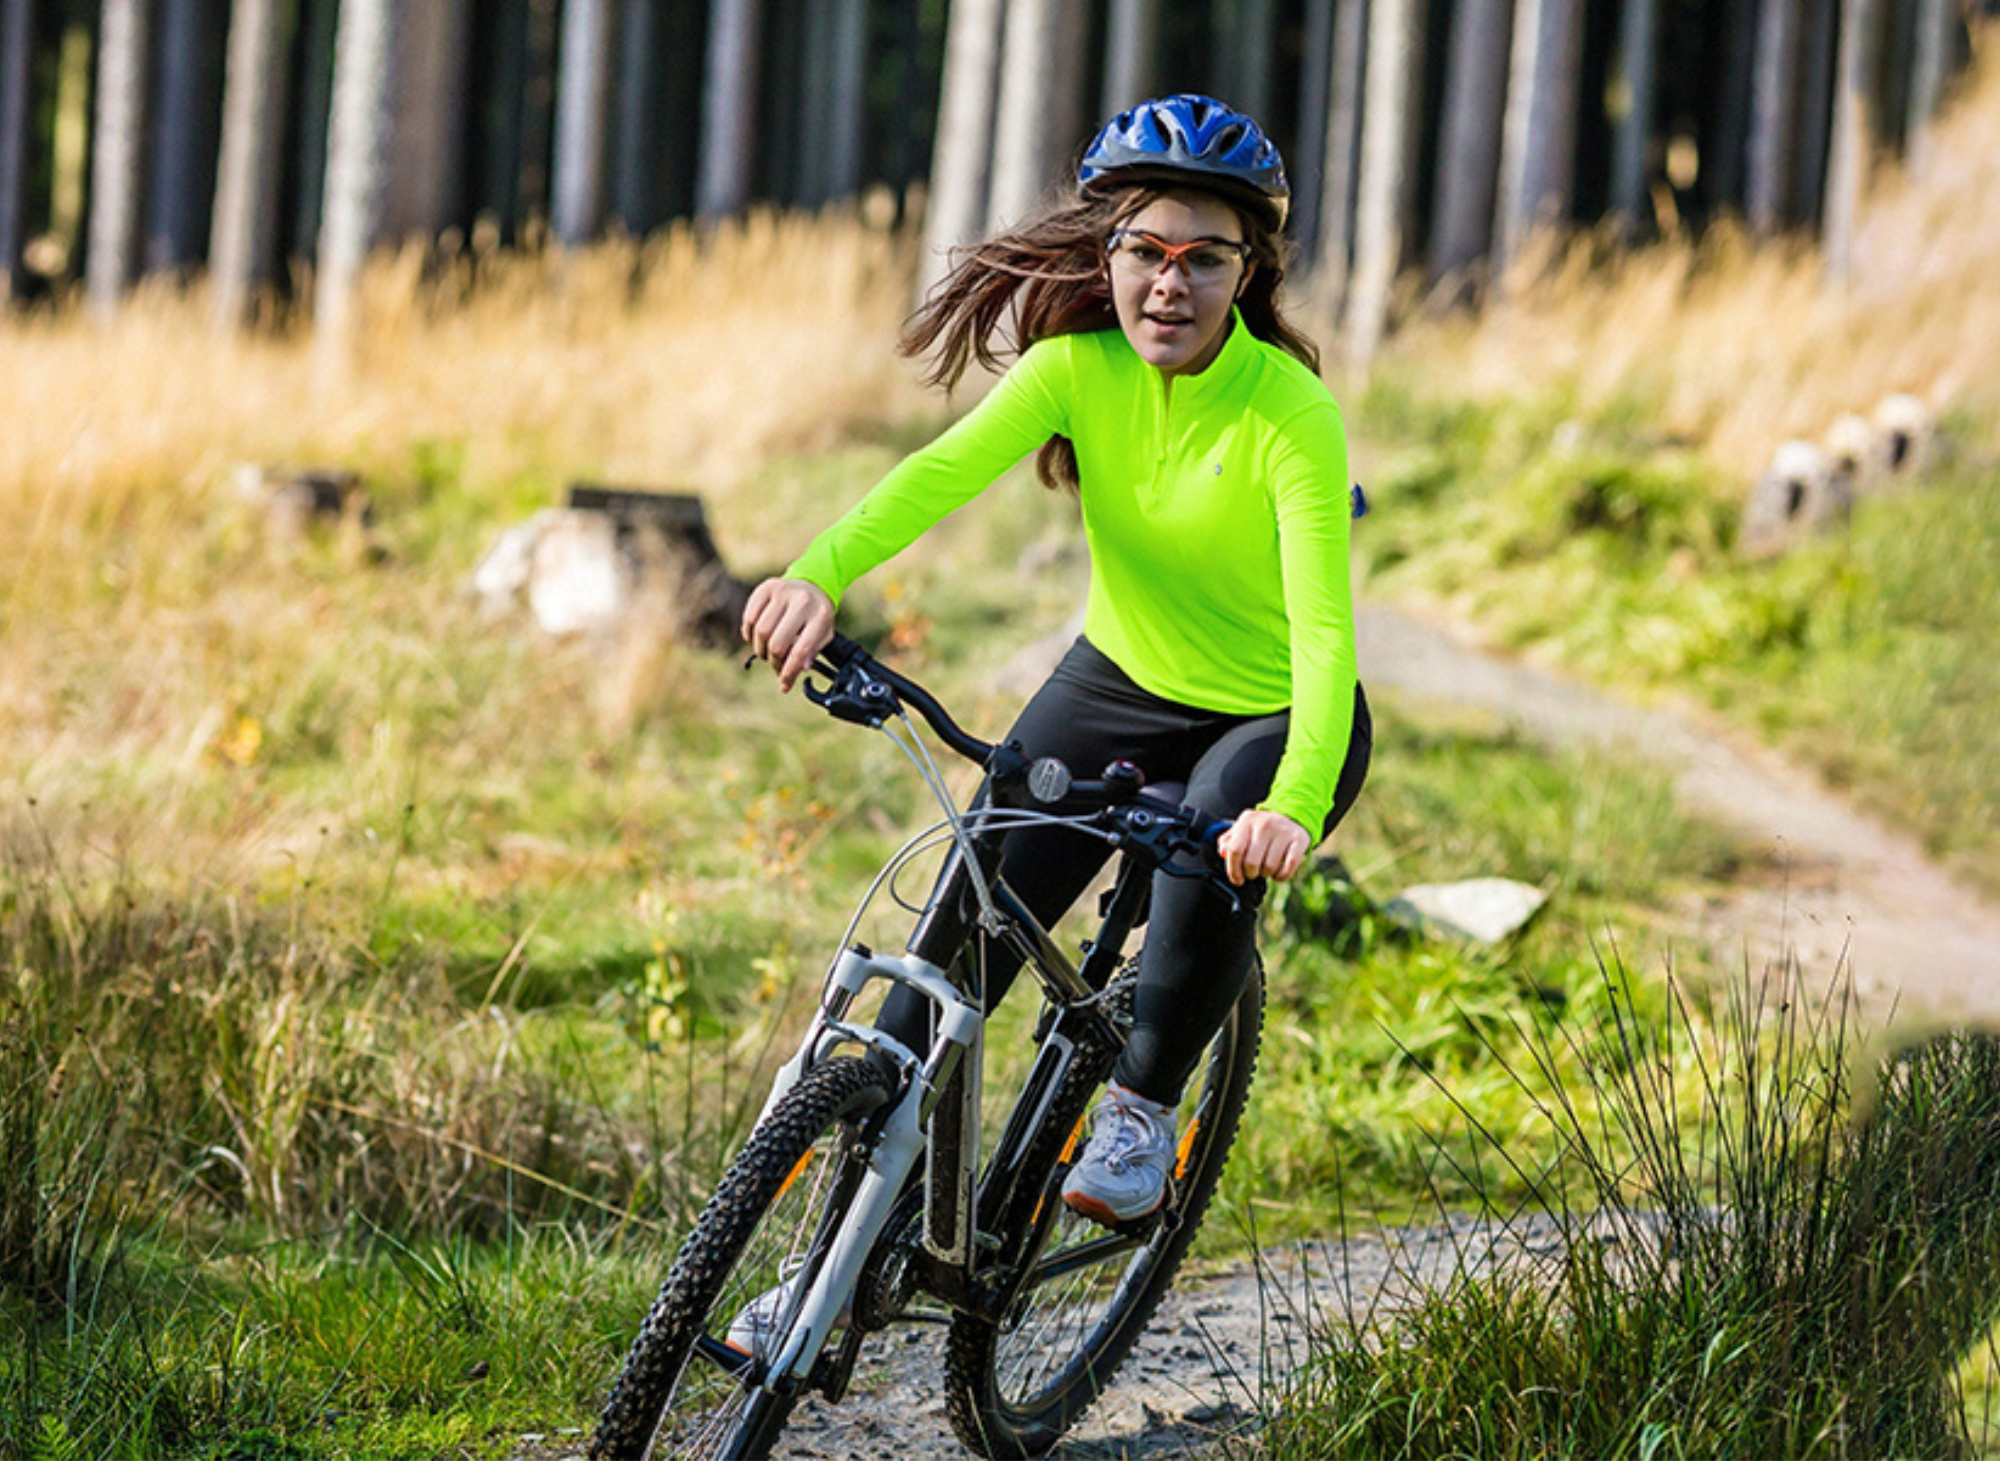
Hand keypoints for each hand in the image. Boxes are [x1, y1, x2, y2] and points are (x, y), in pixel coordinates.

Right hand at [741, 578, 834, 692]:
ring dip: (760, 649)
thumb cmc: (816, 617)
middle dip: (774, 662)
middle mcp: (803, 601)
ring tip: (767, 652)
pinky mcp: (766, 588)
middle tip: (776, 666)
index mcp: (821, 616)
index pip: (801, 651)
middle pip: (777, 643)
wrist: (811, 586)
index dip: (790, 672)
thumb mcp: (823, 635)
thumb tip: (799, 669)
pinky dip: (749, 633)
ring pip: (761, 631)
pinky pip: (749, 617)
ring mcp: (783, 592)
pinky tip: (756, 637)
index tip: (784, 685)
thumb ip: (811, 653)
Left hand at [1216, 809, 1311, 885]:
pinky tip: (1278, 873)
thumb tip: (1223, 853)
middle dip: (1250, 874)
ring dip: (1266, 874)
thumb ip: (1228, 841)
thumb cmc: (1261, 829)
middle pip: (1251, 862)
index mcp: (1247, 821)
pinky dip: (1281, 876)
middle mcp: (1265, 824)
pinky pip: (1288, 867)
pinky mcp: (1299, 839)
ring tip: (1266, 868)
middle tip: (1253, 872)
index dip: (1233, 870)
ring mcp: (1283, 831)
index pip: (1234, 851)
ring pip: (1269, 867)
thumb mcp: (1243, 829)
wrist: (1291, 817)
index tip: (1237, 879)